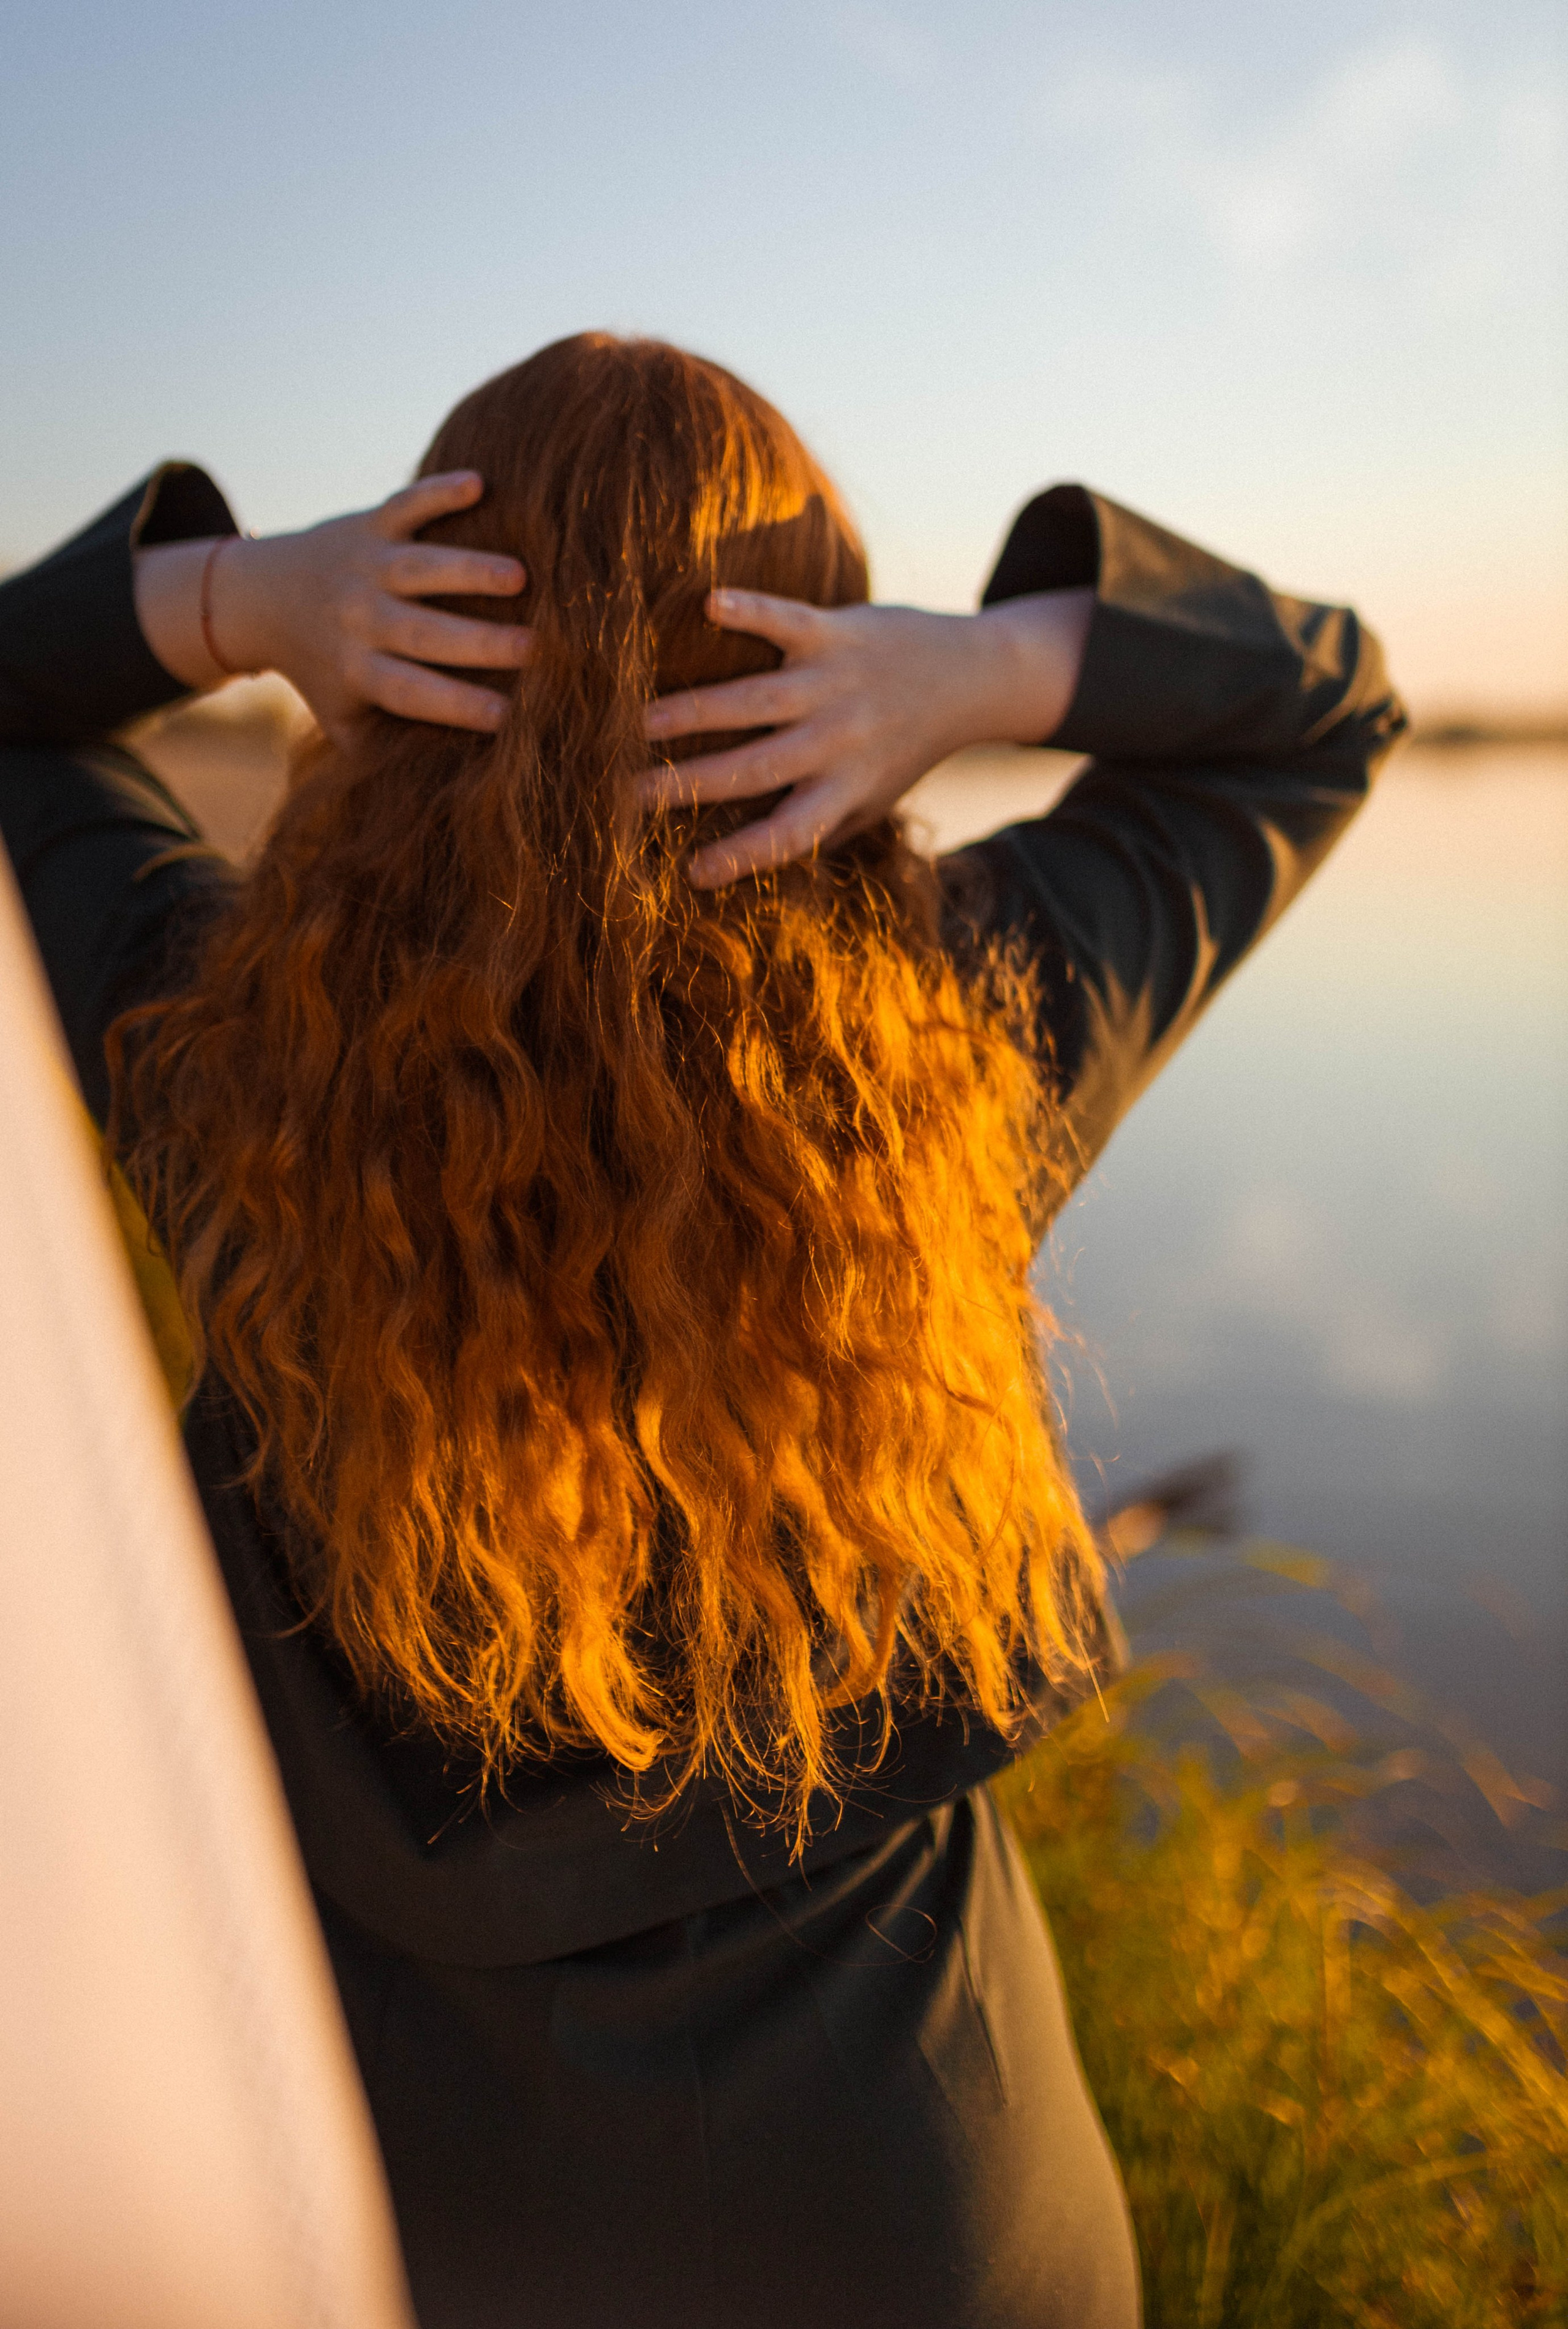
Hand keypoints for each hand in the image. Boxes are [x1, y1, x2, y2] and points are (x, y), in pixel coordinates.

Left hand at [133, 471, 532, 745]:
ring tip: (521, 576)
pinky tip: (481, 484)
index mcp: (358, 672)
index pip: (413, 692)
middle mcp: (359, 619)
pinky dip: (438, 491)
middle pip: (424, 633)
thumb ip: (385, 750)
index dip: (458, 705)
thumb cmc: (321, 671)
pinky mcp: (368, 524)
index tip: (510, 718)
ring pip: (420, 568)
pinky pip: (405, 505)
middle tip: (539, 649)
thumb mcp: (342, 719)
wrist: (262, 597)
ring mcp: (365, 567)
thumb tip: (450, 798)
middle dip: (481, 641)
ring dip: (469, 569)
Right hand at [637, 584, 1093, 887]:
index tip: (692, 874)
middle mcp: (838, 743)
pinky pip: (787, 621)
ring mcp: (834, 685)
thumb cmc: (902, 751)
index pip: (787, 834)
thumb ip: (820, 828)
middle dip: (689, 783)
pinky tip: (711, 605)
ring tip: (641, 722)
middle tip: (627, 795)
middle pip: (754, 769)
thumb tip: (746, 864)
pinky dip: (752, 611)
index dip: (742, 857)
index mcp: (844, 791)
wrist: (966, 679)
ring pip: (757, 701)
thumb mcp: (871, 803)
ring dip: (696, 710)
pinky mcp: (835, 633)